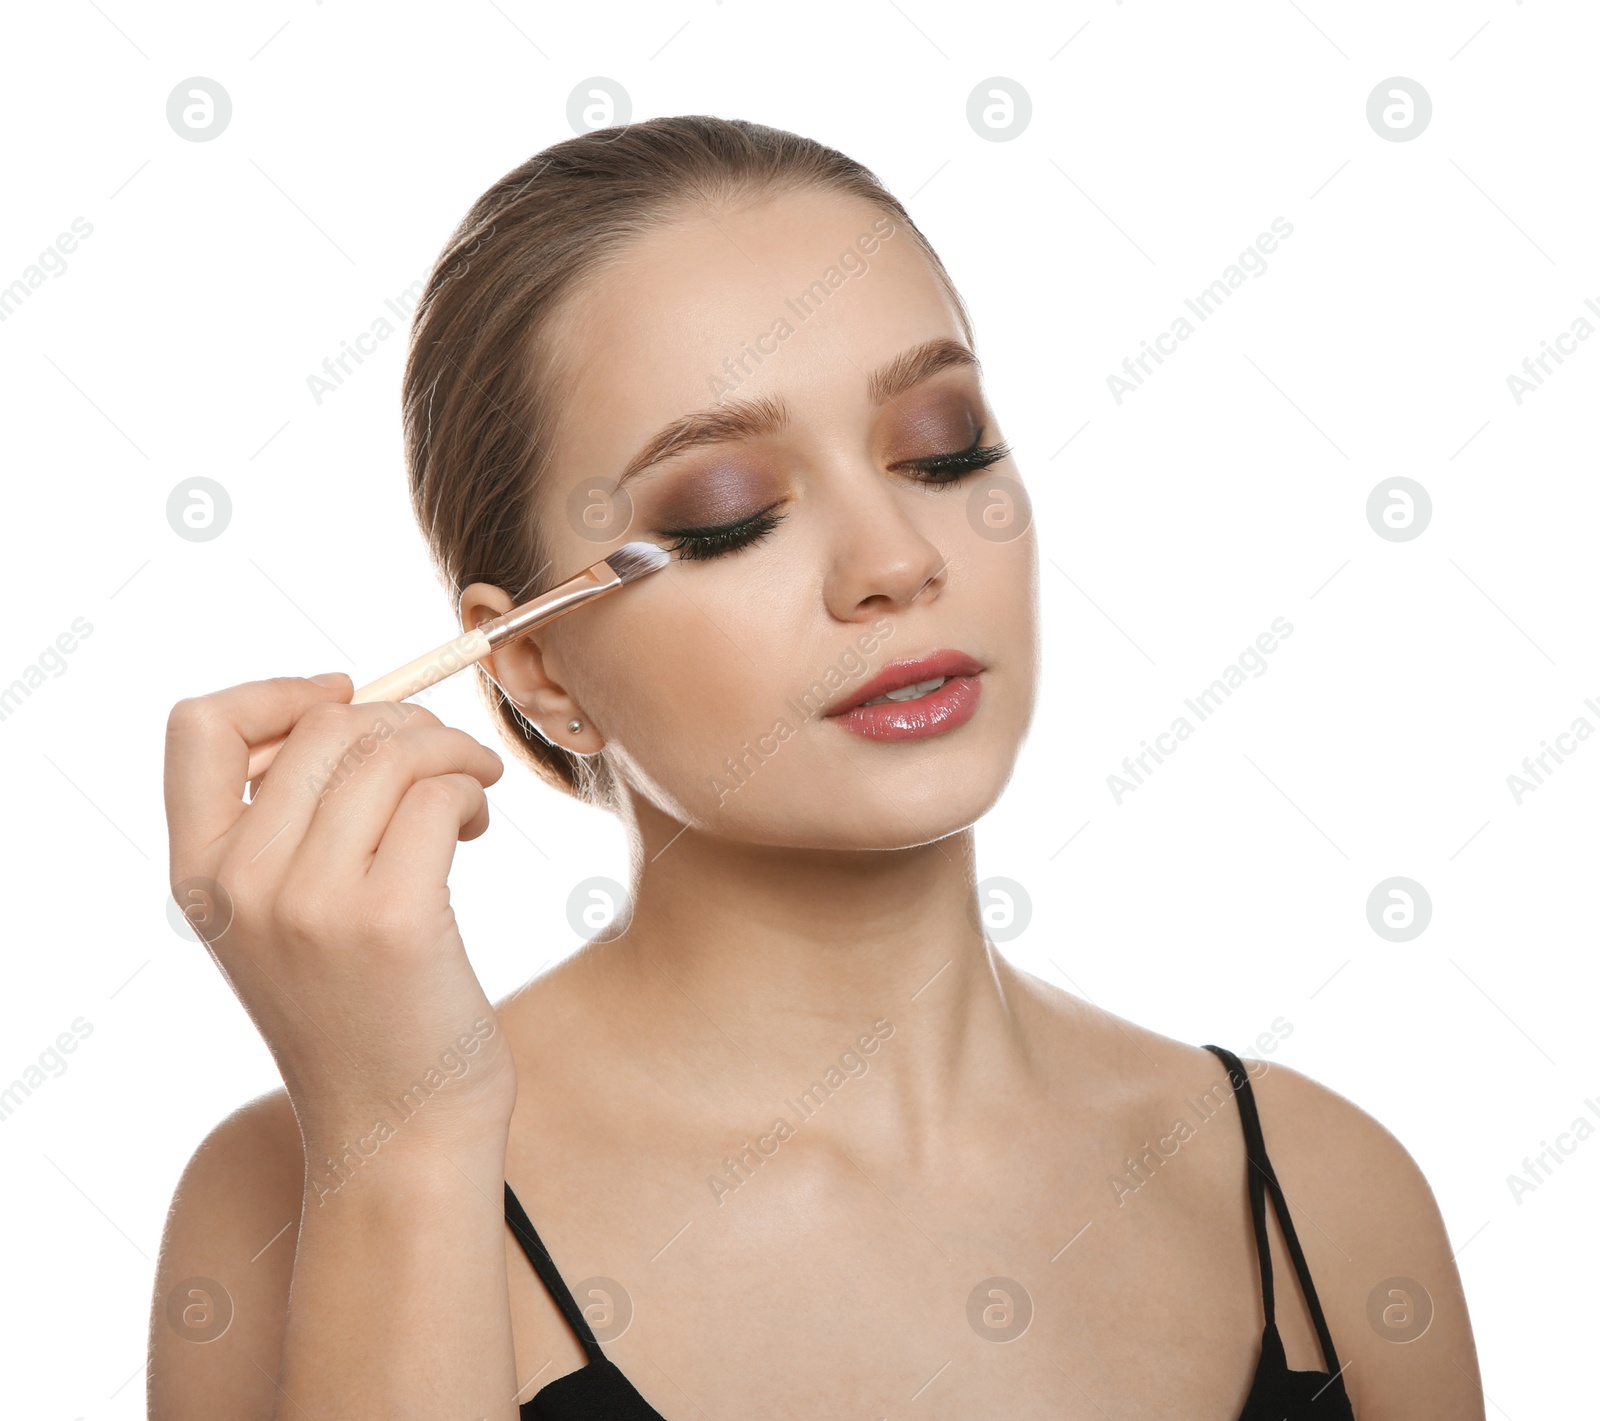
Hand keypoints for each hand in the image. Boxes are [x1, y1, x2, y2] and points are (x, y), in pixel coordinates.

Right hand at [164, 673, 516, 1172]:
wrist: (398, 1132)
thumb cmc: (361, 1015)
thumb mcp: (285, 920)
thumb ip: (288, 826)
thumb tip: (348, 708)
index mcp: (200, 876)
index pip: (199, 727)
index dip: (278, 691)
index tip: (347, 700)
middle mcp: (241, 884)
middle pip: (324, 726)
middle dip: (403, 723)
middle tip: (443, 762)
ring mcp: (310, 903)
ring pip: (389, 750)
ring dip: (450, 752)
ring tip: (469, 793)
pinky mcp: (390, 920)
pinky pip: (437, 794)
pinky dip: (471, 787)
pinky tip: (477, 823)